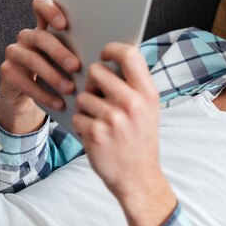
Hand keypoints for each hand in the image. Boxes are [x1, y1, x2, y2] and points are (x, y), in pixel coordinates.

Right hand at [0, 0, 79, 133]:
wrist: (38, 98)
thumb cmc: (66, 74)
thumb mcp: (77, 61)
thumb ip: (88, 50)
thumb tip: (119, 48)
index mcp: (46, 27)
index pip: (40, 5)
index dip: (50, 10)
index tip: (64, 25)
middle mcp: (28, 36)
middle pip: (40, 36)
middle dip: (59, 52)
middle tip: (76, 67)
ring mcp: (15, 53)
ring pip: (31, 59)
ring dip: (52, 75)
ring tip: (69, 89)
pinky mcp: (7, 72)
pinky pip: (23, 81)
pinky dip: (43, 94)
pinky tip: (59, 102)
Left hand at [73, 43, 176, 225]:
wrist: (138, 177)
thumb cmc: (140, 138)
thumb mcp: (149, 109)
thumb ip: (134, 84)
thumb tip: (110, 58)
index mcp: (147, 92)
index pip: (129, 54)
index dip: (112, 49)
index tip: (104, 55)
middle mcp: (132, 102)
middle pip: (96, 71)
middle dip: (92, 83)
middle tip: (99, 98)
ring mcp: (113, 118)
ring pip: (83, 96)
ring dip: (86, 109)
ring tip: (101, 123)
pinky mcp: (95, 133)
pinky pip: (77, 116)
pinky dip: (82, 126)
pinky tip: (96, 136)